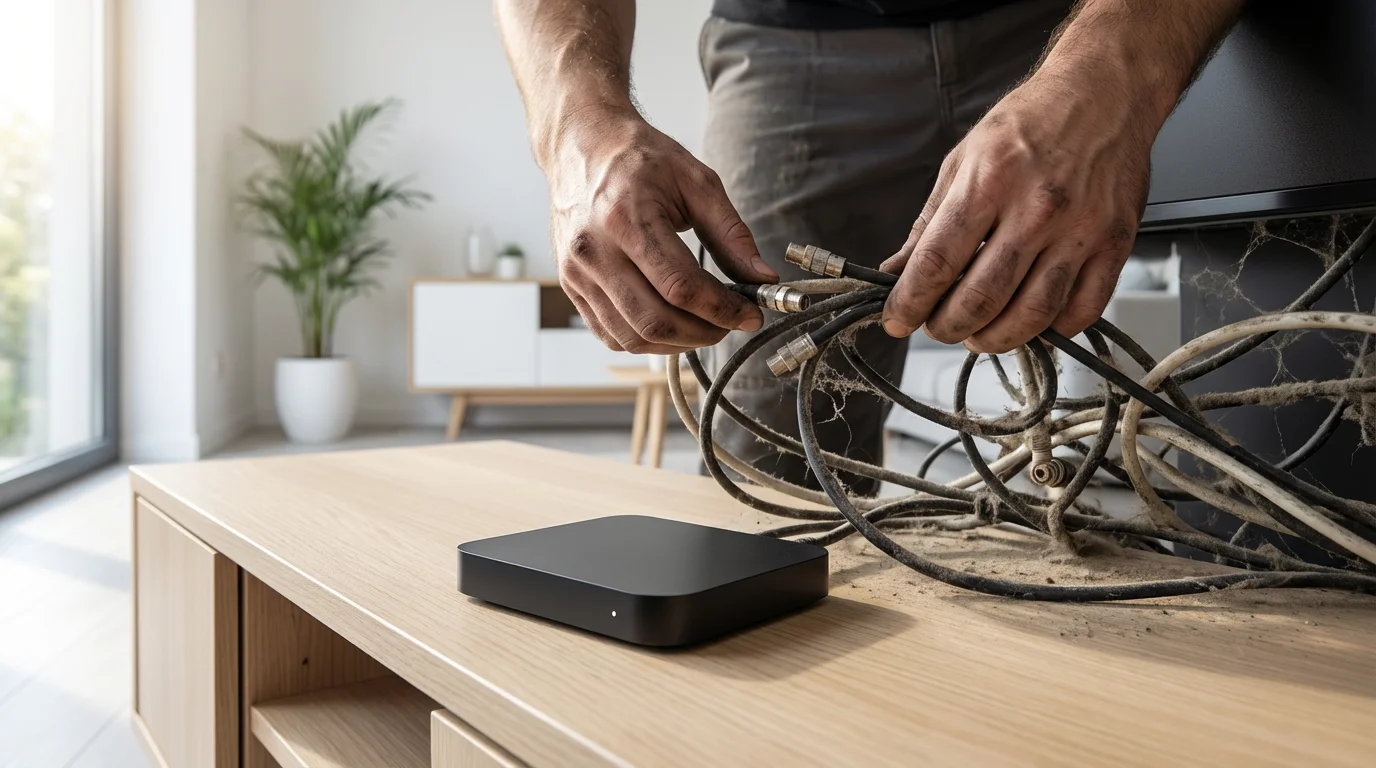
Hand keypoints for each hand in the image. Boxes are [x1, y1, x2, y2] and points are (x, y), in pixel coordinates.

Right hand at [547, 111, 777, 353]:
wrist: (581, 146)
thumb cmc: (639, 158)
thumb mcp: (696, 181)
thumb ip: (731, 233)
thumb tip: (761, 277)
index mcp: (626, 218)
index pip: (680, 286)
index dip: (722, 309)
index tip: (750, 314)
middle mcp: (594, 250)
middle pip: (655, 320)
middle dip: (703, 332)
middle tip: (730, 324)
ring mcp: (576, 272)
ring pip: (631, 336)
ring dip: (677, 343)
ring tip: (704, 326)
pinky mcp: (570, 286)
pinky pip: (610, 334)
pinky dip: (646, 340)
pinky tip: (671, 325)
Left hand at [880, 69, 1152, 352]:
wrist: (1105, 92)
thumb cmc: (1032, 122)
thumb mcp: (963, 160)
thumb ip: (930, 222)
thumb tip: (897, 269)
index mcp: (990, 183)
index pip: (938, 262)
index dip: (911, 302)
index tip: (896, 321)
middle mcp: (1036, 209)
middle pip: (982, 298)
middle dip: (948, 327)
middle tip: (937, 327)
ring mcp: (1080, 230)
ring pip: (1032, 314)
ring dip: (995, 339)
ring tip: (978, 334)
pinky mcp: (1115, 243)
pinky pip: (1082, 310)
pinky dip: (1051, 331)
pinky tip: (1031, 323)